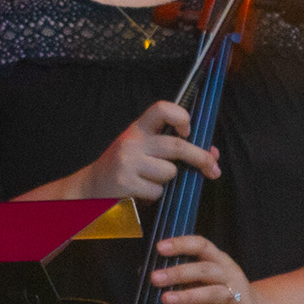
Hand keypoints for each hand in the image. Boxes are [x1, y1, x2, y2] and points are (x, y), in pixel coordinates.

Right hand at [74, 101, 218, 204]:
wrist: (90, 188)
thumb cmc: (124, 168)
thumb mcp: (144, 150)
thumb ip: (174, 147)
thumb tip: (213, 153)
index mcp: (138, 128)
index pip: (162, 109)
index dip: (181, 117)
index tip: (189, 130)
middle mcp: (132, 141)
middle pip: (176, 146)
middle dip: (200, 158)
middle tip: (212, 168)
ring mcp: (127, 162)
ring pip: (169, 172)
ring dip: (167, 181)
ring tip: (150, 180)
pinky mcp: (125, 183)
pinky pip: (157, 191)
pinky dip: (154, 195)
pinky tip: (140, 191)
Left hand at [150, 233, 270, 303]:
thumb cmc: (222, 291)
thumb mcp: (207, 277)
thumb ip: (182, 274)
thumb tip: (145, 271)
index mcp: (219, 259)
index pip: (201, 245)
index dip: (181, 244)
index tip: (159, 248)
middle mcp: (229, 273)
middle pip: (204, 269)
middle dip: (178, 273)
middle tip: (155, 278)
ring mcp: (237, 293)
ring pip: (213, 292)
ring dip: (188, 295)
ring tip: (166, 299)